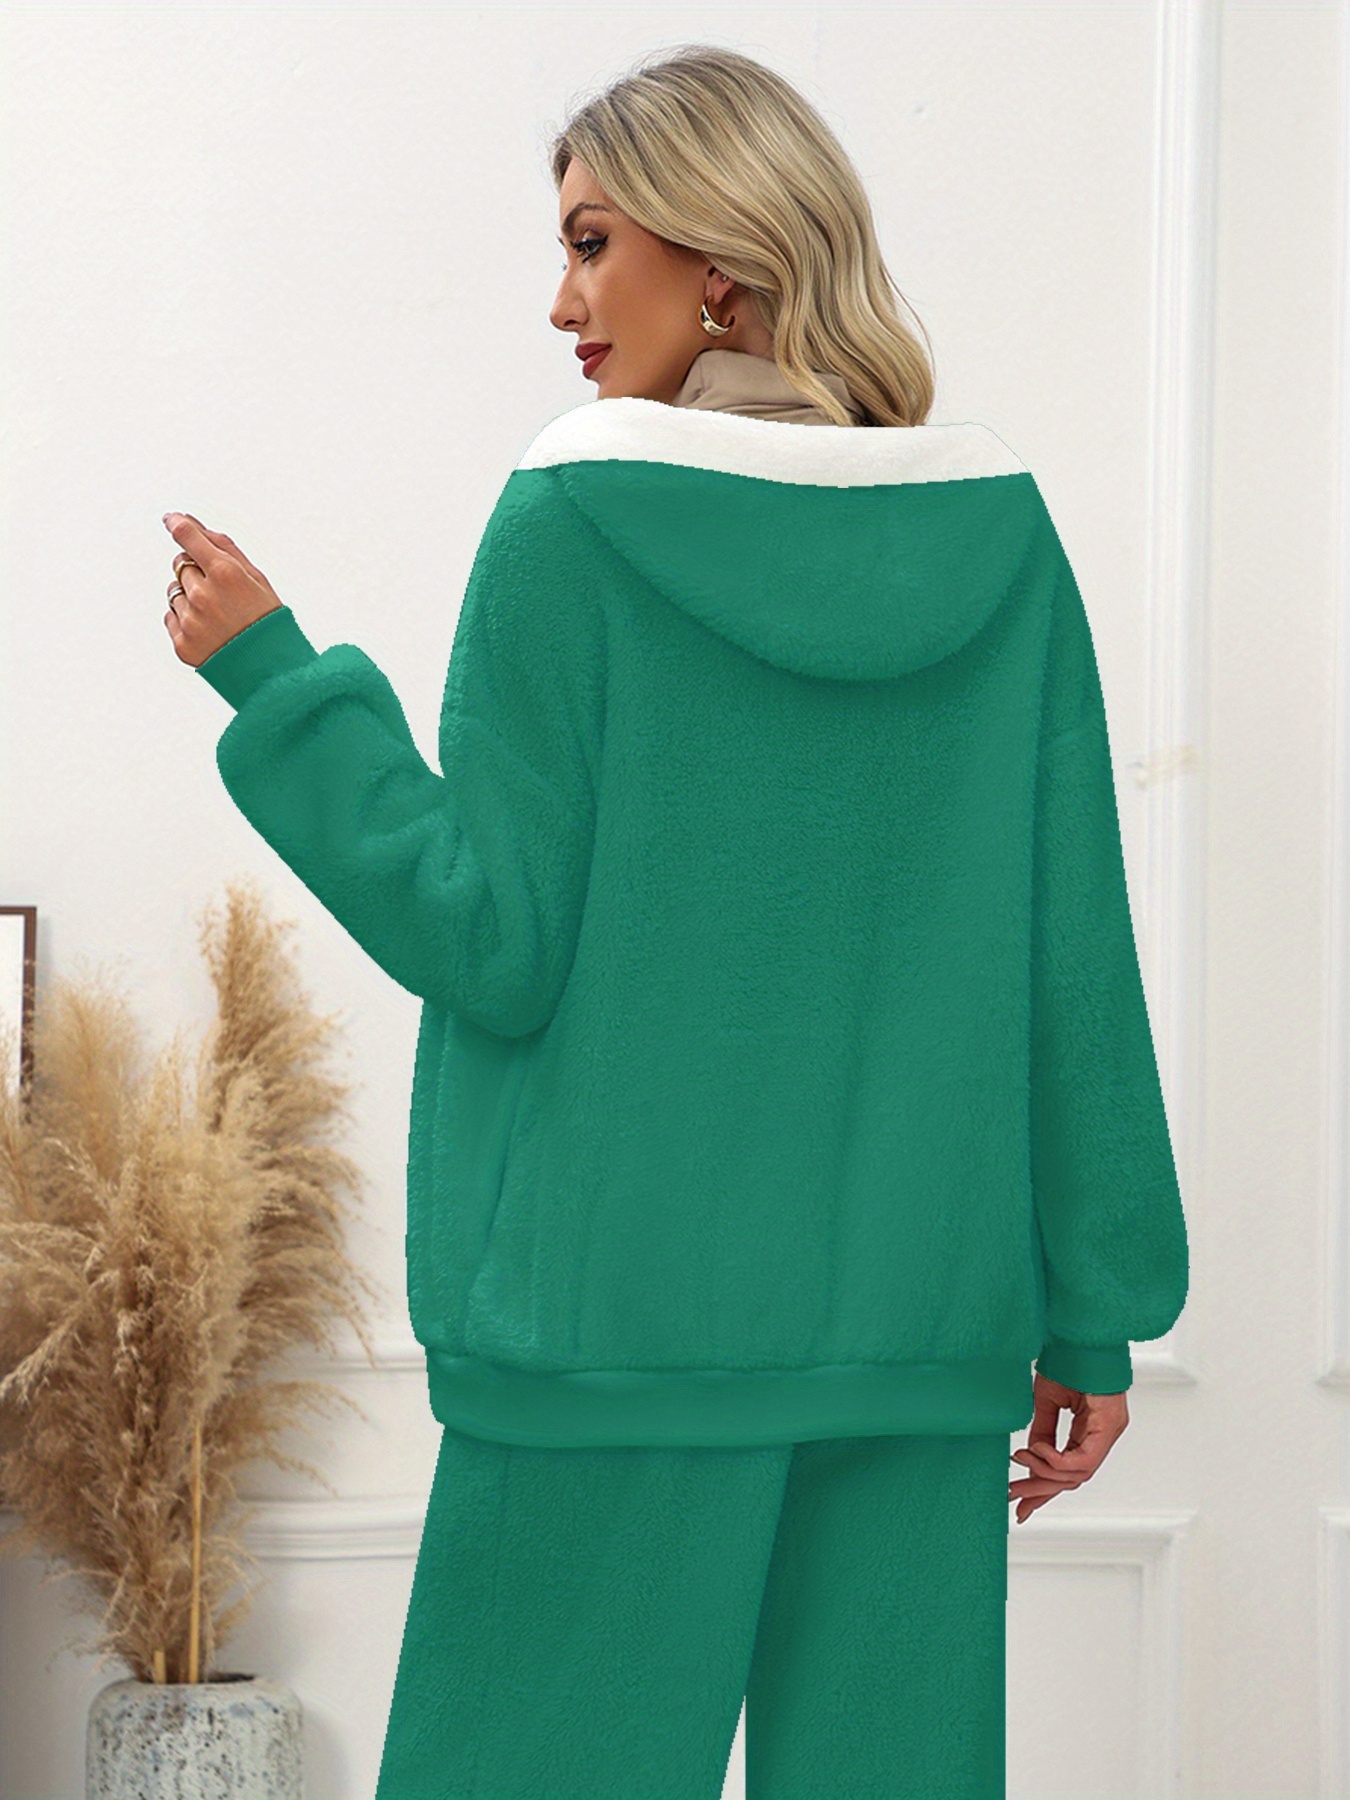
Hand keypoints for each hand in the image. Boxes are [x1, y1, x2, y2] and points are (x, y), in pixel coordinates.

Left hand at [162, 511, 284, 666]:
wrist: (271, 671)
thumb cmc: (266, 619)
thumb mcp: (256, 578)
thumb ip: (224, 547)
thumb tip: (191, 522)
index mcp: (225, 574)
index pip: (187, 536)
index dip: (177, 523)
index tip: (170, 518)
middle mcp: (203, 595)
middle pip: (181, 564)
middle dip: (195, 569)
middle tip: (219, 589)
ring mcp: (190, 620)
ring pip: (174, 591)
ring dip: (190, 596)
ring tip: (216, 614)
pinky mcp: (181, 643)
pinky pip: (171, 616)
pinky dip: (185, 618)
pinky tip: (209, 629)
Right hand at [1008, 1372, 1128, 1522]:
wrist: (1079, 1335)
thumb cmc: (1068, 1360)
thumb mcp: (1047, 1403)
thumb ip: (1042, 1432)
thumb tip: (1031, 1459)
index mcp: (1090, 1430)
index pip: (1069, 1470)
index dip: (1044, 1488)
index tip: (1021, 1503)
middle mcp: (1102, 1435)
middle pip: (1073, 1478)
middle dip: (1041, 1489)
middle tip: (1015, 1497)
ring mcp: (1108, 1432)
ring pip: (1078, 1474)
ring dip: (1045, 1473)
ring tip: (1020, 1459)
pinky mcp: (1108, 1425)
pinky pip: (1084, 1459)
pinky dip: (1058, 1461)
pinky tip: (1038, 1451)